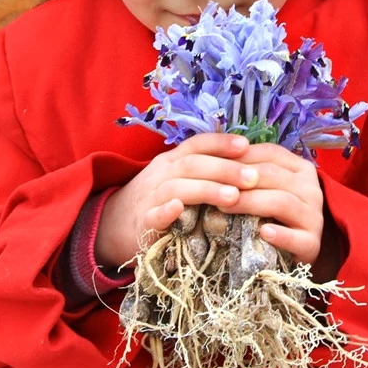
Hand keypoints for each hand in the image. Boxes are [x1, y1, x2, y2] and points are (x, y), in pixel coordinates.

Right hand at [96, 133, 257, 268]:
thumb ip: (205, 170)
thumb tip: (249, 165)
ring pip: (178, 187)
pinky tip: (179, 209)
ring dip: (207, 189)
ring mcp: (150, 197)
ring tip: (234, 197)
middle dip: (226, 169)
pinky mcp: (142, 222)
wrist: (113, 224)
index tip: (247, 145)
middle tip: (254, 177)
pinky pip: (153, 214)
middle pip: (193, 164)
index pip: (198, 144)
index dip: (221, 142)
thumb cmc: (158, 200)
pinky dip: (166, 211)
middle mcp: (162, 173)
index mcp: (173, 161)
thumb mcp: (179, 178)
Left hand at [224, 144, 338, 277]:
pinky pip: (296, 238)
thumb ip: (248, 172)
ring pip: (282, 202)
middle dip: (240, 179)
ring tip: (224, 207)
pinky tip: (262, 233)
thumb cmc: (274, 215)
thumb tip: (216, 157)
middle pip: (273, 175)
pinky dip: (279, 235)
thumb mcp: (266, 188)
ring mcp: (315, 216)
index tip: (213, 162)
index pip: (271, 153)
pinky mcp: (312, 244)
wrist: (296, 251)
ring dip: (251, 203)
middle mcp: (312, 189)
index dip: (241, 155)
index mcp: (301, 169)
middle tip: (211, 187)